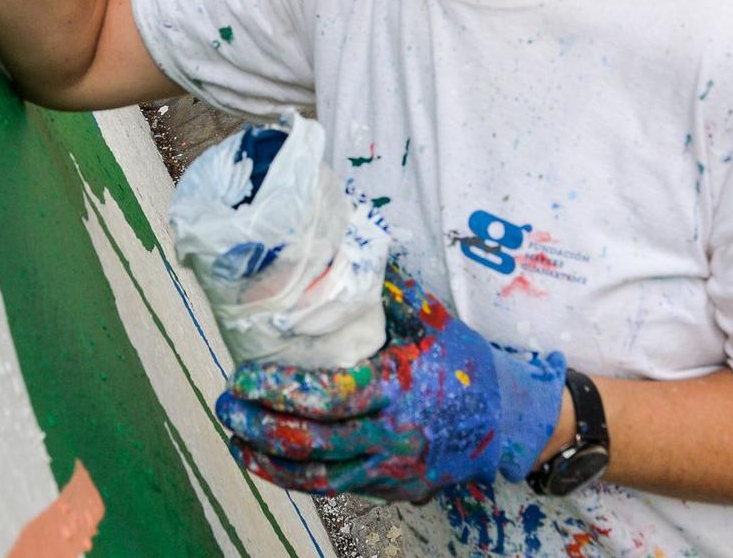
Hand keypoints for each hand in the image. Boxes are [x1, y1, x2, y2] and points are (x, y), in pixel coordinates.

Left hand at [216, 259, 565, 501]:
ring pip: (318, 478)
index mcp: (398, 391)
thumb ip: (390, 289)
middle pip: (313, 443)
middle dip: (259, 426)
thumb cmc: (465, 364)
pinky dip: (298, 478)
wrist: (507, 421)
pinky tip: (270, 461)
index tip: (244, 377)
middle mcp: (392, 438)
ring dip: (268, 461)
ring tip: (234, 437)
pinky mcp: (392, 491)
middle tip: (225, 403)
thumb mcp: (433, 321)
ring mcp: (392, 472)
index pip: (329, 397)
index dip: (281, 391)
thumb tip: (348, 241)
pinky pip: (336, 488)